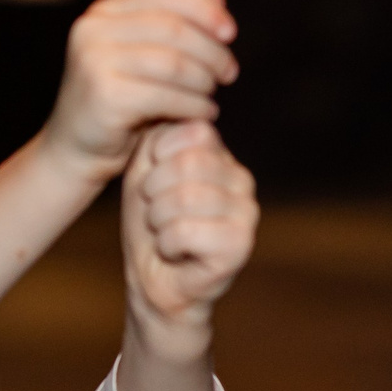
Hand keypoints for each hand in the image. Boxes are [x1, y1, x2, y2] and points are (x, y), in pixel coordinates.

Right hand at [40, 0, 239, 183]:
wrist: (78, 148)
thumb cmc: (120, 101)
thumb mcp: (147, 56)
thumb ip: (177, 25)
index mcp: (104, 13)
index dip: (203, 10)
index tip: (230, 33)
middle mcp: (94, 30)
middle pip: (173, 28)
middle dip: (211, 51)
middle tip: (229, 73)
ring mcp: (95, 61)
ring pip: (174, 63)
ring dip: (204, 81)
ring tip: (212, 96)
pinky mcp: (104, 95)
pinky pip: (167, 95)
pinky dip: (194, 105)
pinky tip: (204, 113)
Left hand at [121, 120, 258, 347]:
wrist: (154, 281)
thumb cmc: (149, 226)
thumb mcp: (145, 172)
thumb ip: (159, 138)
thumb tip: (176, 109)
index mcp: (220, 156)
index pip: (192, 131)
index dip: (157, 159)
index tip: (153, 185)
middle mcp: (241, 179)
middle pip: (188, 163)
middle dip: (154, 192)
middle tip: (157, 215)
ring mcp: (246, 212)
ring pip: (184, 198)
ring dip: (159, 221)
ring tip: (166, 233)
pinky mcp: (241, 245)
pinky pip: (186, 231)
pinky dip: (167, 244)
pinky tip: (176, 252)